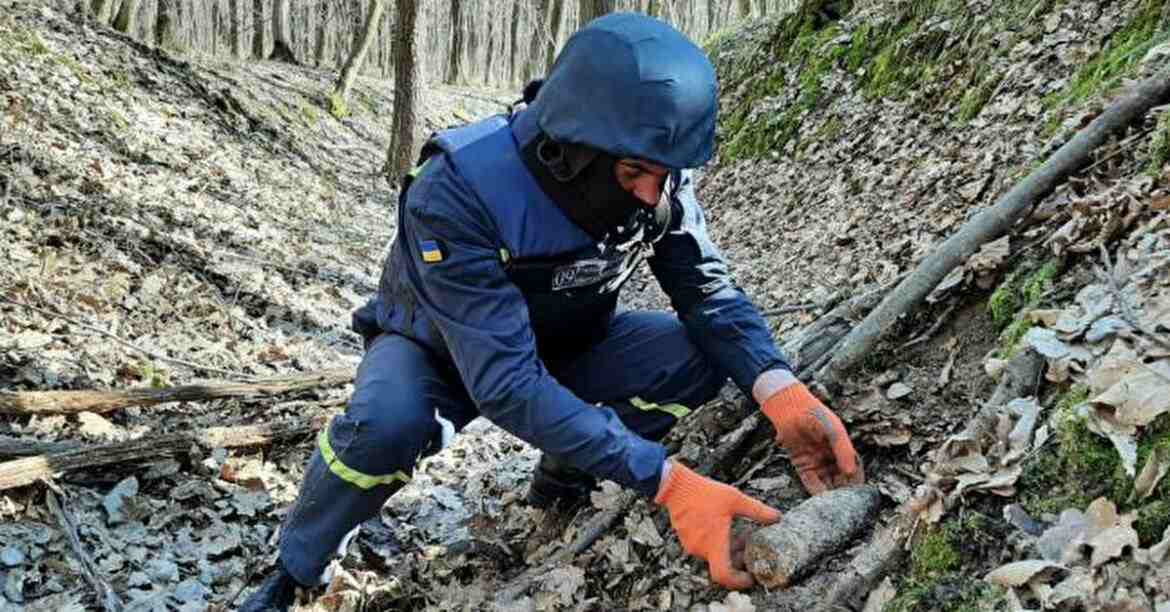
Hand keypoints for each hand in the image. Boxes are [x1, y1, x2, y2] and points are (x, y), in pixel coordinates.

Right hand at [655, 460, 780, 588]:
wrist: (676, 486)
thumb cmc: (704, 493)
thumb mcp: (735, 500)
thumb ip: (757, 511)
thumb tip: (777, 517)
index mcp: (713, 544)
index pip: (724, 576)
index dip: (738, 581)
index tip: (750, 577)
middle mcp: (700, 548)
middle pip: (721, 563)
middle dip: (737, 557)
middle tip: (747, 545)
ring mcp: (691, 544)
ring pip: (712, 554)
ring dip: (726, 548)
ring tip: (736, 531)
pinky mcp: (685, 537)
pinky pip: (703, 546)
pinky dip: (714, 542)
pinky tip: (720, 525)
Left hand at [761, 383, 864, 494]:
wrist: (790, 408)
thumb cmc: (816, 415)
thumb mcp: (834, 431)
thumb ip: (843, 450)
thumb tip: (851, 472)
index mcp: (842, 449)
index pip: (853, 470)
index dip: (857, 481)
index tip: (860, 494)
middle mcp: (830, 458)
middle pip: (840, 479)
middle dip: (843, 492)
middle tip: (847, 505)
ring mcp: (816, 463)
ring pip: (826, 483)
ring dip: (829, 494)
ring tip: (834, 506)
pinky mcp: (802, 466)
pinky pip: (810, 481)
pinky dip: (815, 490)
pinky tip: (820, 499)